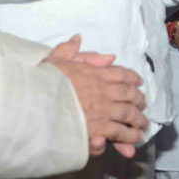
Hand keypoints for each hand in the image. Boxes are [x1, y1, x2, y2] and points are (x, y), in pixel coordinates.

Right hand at [44, 35, 146, 158]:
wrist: (35, 104)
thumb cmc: (41, 83)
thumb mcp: (53, 60)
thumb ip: (68, 50)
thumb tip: (78, 38)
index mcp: (93, 73)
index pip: (119, 73)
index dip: (131, 77)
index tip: (138, 81)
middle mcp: (102, 91)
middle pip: (129, 95)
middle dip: (138, 100)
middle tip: (143, 105)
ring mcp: (102, 110)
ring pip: (127, 114)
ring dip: (137, 120)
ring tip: (142, 126)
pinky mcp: (97, 129)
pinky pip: (118, 132)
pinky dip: (128, 136)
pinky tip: (133, 140)